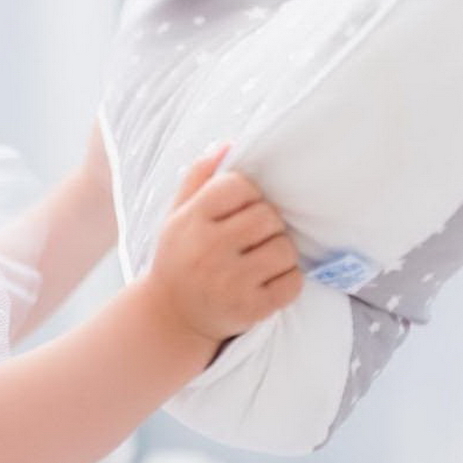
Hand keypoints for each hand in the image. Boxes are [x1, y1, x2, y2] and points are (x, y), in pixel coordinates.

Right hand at [143, 142, 303, 343]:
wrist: (170, 318)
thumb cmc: (179, 257)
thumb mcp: (177, 215)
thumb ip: (199, 177)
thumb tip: (230, 144)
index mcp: (191, 221)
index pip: (239, 185)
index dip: (249, 193)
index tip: (242, 209)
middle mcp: (208, 250)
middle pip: (267, 216)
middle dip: (268, 223)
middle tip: (256, 236)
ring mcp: (230, 282)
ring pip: (284, 249)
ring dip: (280, 252)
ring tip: (262, 259)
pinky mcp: (250, 310)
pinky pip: (292, 283)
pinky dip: (288, 281)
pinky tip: (269, 282)